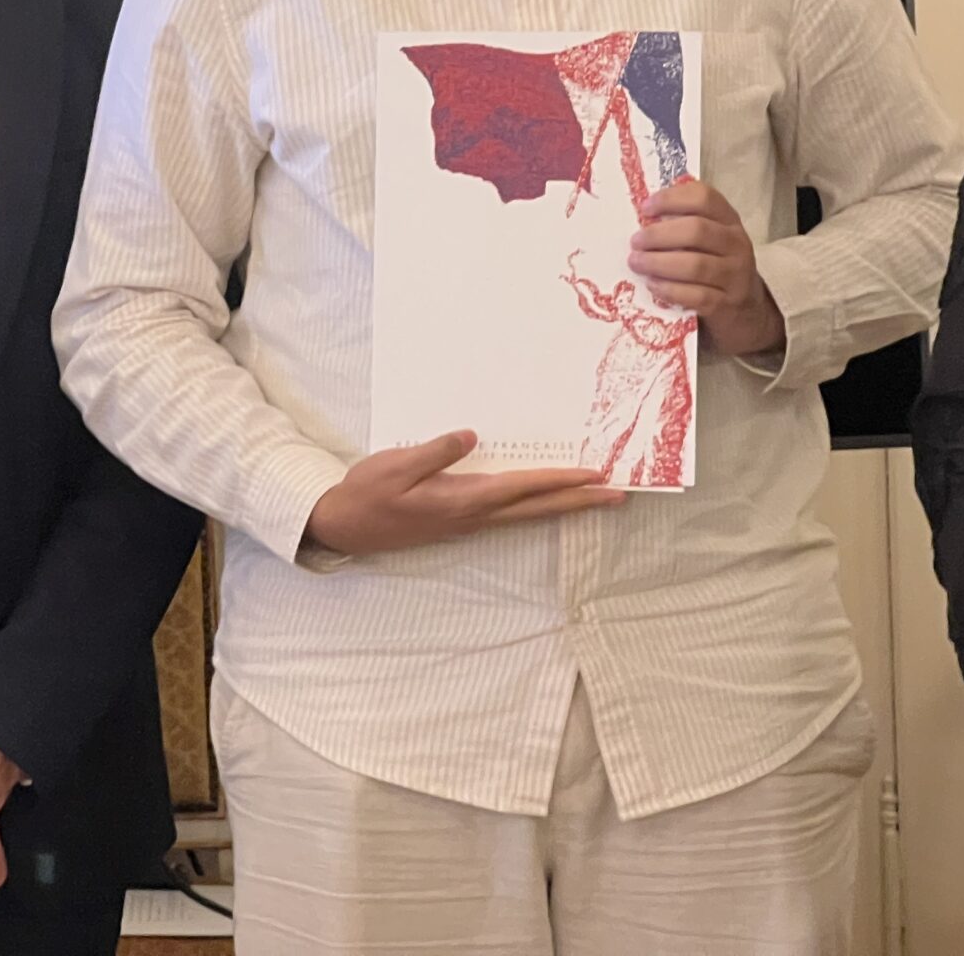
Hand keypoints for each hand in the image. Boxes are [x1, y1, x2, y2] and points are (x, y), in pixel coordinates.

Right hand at [303, 432, 622, 557]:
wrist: (345, 527)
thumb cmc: (368, 493)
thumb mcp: (395, 466)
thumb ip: (436, 452)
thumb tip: (473, 437)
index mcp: (462, 500)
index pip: (522, 488)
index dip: (559, 480)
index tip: (594, 474)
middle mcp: (473, 516)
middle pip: (537, 509)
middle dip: (579, 501)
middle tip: (619, 496)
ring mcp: (468, 522)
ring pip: (527, 515)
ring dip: (563, 506)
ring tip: (596, 498)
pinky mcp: (460, 521)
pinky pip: (510, 514)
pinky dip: (536, 506)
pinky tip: (545, 500)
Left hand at [630, 179, 783, 355]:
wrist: (746, 308)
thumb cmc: (715, 264)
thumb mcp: (709, 238)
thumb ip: (684, 221)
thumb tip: (643, 212)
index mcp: (729, 219)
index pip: (704, 198)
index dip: (672, 199)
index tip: (645, 208)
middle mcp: (736, 243)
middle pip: (697, 230)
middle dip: (659, 235)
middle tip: (635, 242)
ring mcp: (735, 275)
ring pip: (696, 265)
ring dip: (659, 263)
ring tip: (636, 263)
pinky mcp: (727, 303)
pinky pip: (697, 295)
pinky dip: (670, 289)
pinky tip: (652, 285)